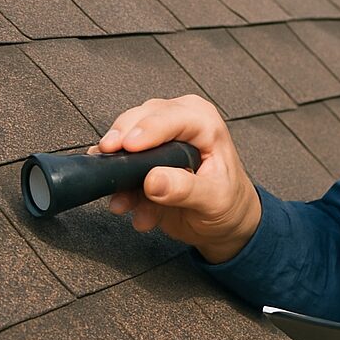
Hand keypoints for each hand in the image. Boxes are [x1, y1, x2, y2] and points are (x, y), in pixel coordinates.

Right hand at [88, 94, 260, 263]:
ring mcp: (158, 137)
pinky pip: (118, 163)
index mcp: (203, 123)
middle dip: (121, 145)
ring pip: (122, 140)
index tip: (126, 146)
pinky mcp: (142, 157)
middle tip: (111, 167)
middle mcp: (179, 122)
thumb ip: (184, 189)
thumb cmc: (228, 201)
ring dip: (116, 172)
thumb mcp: (213, 198)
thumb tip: (153, 180)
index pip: (170, 117)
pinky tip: (125, 204)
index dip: (146, 130)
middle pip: (138, 120)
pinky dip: (116, 185)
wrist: (224, 222)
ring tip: (124, 202)